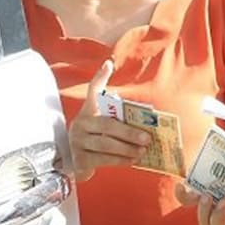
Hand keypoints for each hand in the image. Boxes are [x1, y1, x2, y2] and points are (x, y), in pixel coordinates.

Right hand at [66, 60, 151, 181]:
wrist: (78, 160)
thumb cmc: (97, 137)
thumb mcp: (104, 122)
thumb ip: (118, 115)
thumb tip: (146, 112)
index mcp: (88, 110)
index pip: (93, 90)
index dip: (100, 77)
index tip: (108, 64)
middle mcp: (80, 123)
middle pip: (107, 125)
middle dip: (129, 132)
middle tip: (147, 138)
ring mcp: (77, 142)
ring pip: (105, 144)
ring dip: (127, 148)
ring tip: (142, 150)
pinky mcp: (79, 159)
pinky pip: (102, 159)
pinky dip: (120, 159)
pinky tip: (132, 159)